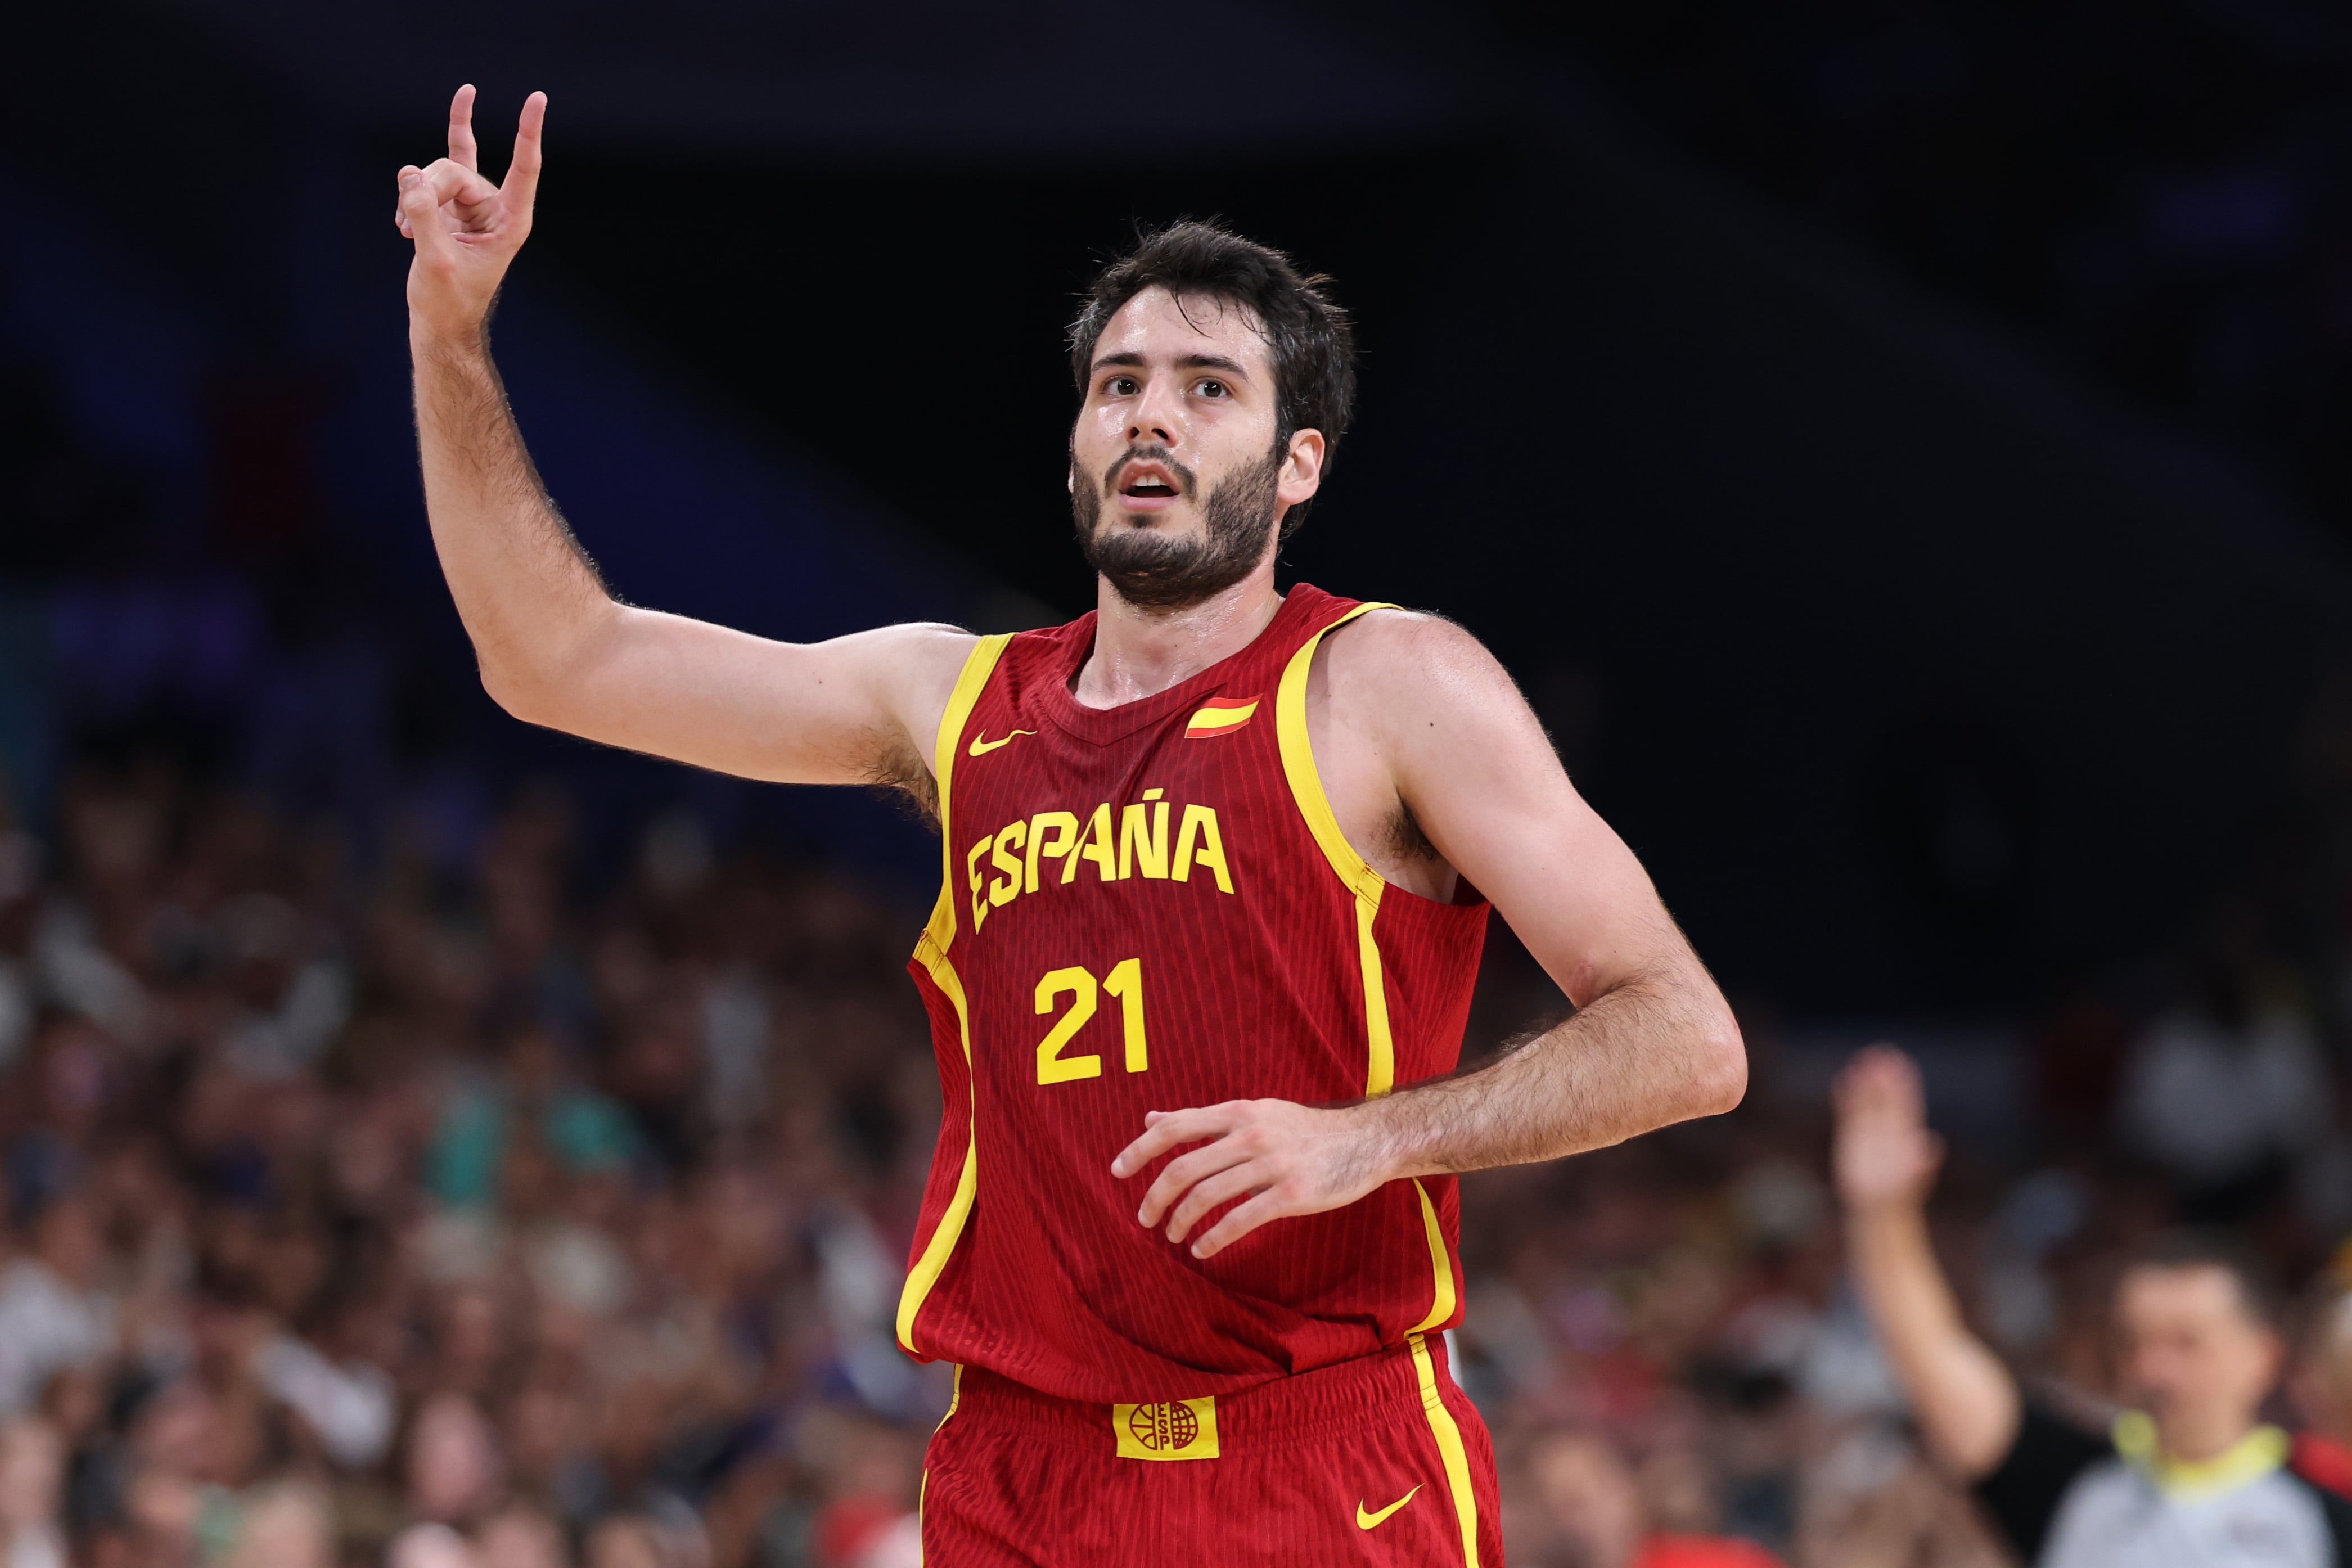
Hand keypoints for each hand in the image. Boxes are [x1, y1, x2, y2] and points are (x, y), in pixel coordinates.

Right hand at [395, 84, 545, 341]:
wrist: (438, 321)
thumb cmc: (449, 300)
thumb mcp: (434, 259)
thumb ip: (423, 215)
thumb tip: (409, 174)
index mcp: (510, 222)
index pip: (524, 167)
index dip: (527, 131)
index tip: (537, 97)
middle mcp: (494, 208)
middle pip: (456, 169)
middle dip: (427, 187)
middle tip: (409, 220)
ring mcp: (470, 204)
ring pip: (437, 171)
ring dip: (413, 194)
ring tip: (404, 228)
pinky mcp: (448, 205)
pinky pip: (428, 176)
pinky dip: (408, 196)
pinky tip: (401, 225)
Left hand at [1112, 1099, 1390, 1258]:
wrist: (1365, 1140)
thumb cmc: (1303, 1129)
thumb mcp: (1253, 1112)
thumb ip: (1203, 1119)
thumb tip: (1152, 1119)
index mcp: (1237, 1112)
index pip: (1175, 1127)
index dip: (1140, 1149)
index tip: (1117, 1171)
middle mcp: (1250, 1134)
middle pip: (1184, 1167)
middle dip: (1155, 1197)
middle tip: (1145, 1219)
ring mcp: (1271, 1164)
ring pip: (1207, 1196)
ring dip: (1181, 1221)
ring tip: (1173, 1237)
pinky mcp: (1291, 1195)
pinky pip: (1239, 1220)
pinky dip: (1212, 1238)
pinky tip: (1202, 1249)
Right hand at [1833, 1045, 1943, 1214]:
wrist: (1879, 1209)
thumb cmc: (1899, 1196)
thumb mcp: (1913, 1181)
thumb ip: (1923, 1163)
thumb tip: (1934, 1143)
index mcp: (1907, 1136)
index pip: (1906, 1103)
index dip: (1904, 1083)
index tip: (1901, 1062)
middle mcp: (1889, 1130)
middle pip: (1886, 1097)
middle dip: (1883, 1076)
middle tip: (1880, 1052)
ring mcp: (1869, 1133)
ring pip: (1867, 1101)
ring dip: (1864, 1082)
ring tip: (1861, 1060)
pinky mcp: (1851, 1138)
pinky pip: (1847, 1113)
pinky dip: (1845, 1097)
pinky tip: (1842, 1080)